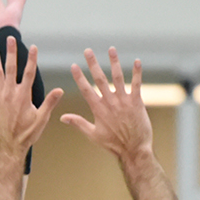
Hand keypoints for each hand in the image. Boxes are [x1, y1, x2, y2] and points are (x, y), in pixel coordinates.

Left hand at [0, 36, 62, 162]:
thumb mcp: (42, 119)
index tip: (33, 47)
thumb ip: (50, 103)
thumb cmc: (26, 134)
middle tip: (9, 38)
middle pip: (11, 68)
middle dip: (11, 52)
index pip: (30, 73)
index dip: (32, 59)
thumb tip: (60, 90)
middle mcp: (11, 93)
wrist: (8, 146)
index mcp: (24, 96)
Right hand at [62, 47, 152, 162]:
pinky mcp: (137, 102)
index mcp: (98, 109)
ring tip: (111, 49)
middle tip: (88, 51)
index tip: (74, 65)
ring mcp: (124, 101)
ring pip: (118, 77)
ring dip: (114, 62)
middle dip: (93, 63)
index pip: (86, 89)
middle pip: (100, 79)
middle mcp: (110, 102)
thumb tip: (62, 117)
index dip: (79, 76)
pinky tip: (136, 61)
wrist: (134, 149)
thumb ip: (78, 123)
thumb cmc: (113, 144)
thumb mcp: (93, 135)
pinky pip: (136, 84)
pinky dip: (137, 72)